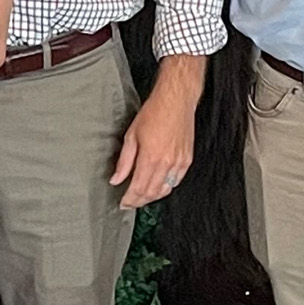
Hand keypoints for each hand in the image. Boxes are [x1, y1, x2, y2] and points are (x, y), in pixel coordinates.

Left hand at [110, 80, 197, 209]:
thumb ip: (124, 162)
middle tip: (130, 203)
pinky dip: (166, 188)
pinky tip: (157, 186)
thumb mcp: (131, 136)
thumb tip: (116, 180)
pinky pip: (176, 181)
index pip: (138, 188)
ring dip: (152, 197)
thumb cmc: (153, 113)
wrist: (175, 101)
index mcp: (151, 158)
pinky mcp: (187, 160)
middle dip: (139, 201)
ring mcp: (179, 163)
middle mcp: (167, 163)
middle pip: (152, 193)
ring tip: (141, 197)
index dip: (130, 199)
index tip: (123, 203)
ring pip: (165, 190)